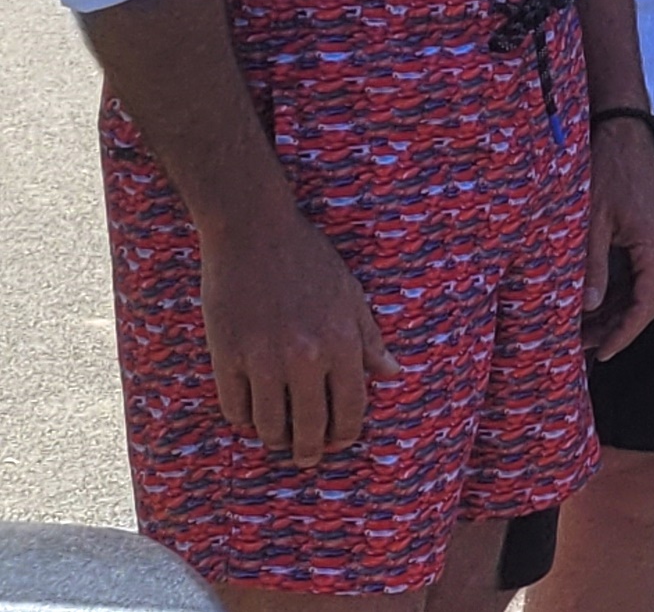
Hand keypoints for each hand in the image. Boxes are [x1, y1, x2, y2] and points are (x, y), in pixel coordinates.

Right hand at [196, 206, 396, 466]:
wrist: (254, 233)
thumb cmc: (309, 261)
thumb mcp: (351, 296)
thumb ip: (369, 340)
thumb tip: (392, 375)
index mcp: (341, 343)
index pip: (350, 408)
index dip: (346, 433)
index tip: (341, 443)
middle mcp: (305, 357)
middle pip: (309, 426)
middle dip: (310, 449)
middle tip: (308, 457)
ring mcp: (262, 359)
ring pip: (269, 424)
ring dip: (275, 438)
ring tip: (278, 439)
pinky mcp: (225, 356)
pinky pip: (235, 407)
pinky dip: (244, 419)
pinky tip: (250, 417)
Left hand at [582, 119, 653, 358]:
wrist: (622, 131)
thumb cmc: (608, 171)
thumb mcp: (592, 223)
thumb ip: (591, 267)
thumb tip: (587, 308)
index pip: (645, 308)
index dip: (622, 335)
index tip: (600, 356)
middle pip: (646, 301)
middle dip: (614, 327)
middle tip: (581, 346)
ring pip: (642, 287)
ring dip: (615, 309)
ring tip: (582, 327)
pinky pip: (639, 270)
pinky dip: (618, 289)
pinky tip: (593, 298)